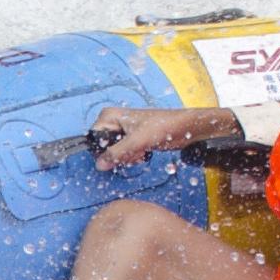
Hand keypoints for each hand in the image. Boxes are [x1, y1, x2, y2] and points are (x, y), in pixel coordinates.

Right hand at [87, 106, 251, 170]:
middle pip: (104, 147)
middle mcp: (116, 122)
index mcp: (111, 115)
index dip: (105, 149)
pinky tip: (144, 153)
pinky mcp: (134, 140)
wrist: (185, 129)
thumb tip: (99, 164)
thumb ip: (116, 153)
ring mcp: (125, 132)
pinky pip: (125, 154)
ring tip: (142, 150)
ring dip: (128, 157)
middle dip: (119, 154)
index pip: (94, 137)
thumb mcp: (137, 141)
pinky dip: (134, 157)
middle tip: (133, 150)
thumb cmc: (165, 125)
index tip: (117, 152)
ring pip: (115, 153)